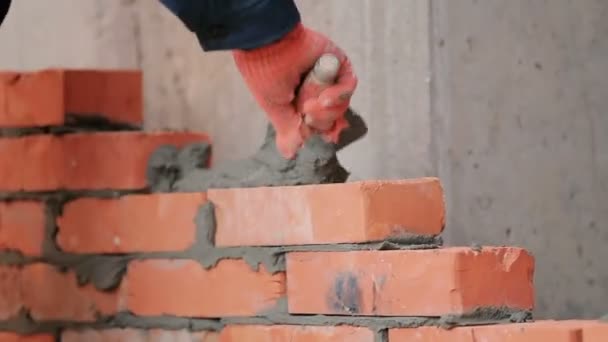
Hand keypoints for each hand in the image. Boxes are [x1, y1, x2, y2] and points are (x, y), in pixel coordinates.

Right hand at [232, 23, 356, 158]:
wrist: (268, 46)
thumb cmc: (266, 75)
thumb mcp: (276, 110)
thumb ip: (288, 130)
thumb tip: (290, 154)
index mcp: (300, 101)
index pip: (320, 123)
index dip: (322, 131)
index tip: (315, 136)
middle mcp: (316, 89)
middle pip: (333, 117)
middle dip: (321, 121)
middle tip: (306, 115)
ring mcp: (328, 76)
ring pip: (342, 104)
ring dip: (327, 110)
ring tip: (309, 105)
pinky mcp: (337, 62)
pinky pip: (349, 84)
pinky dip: (339, 95)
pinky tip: (325, 98)